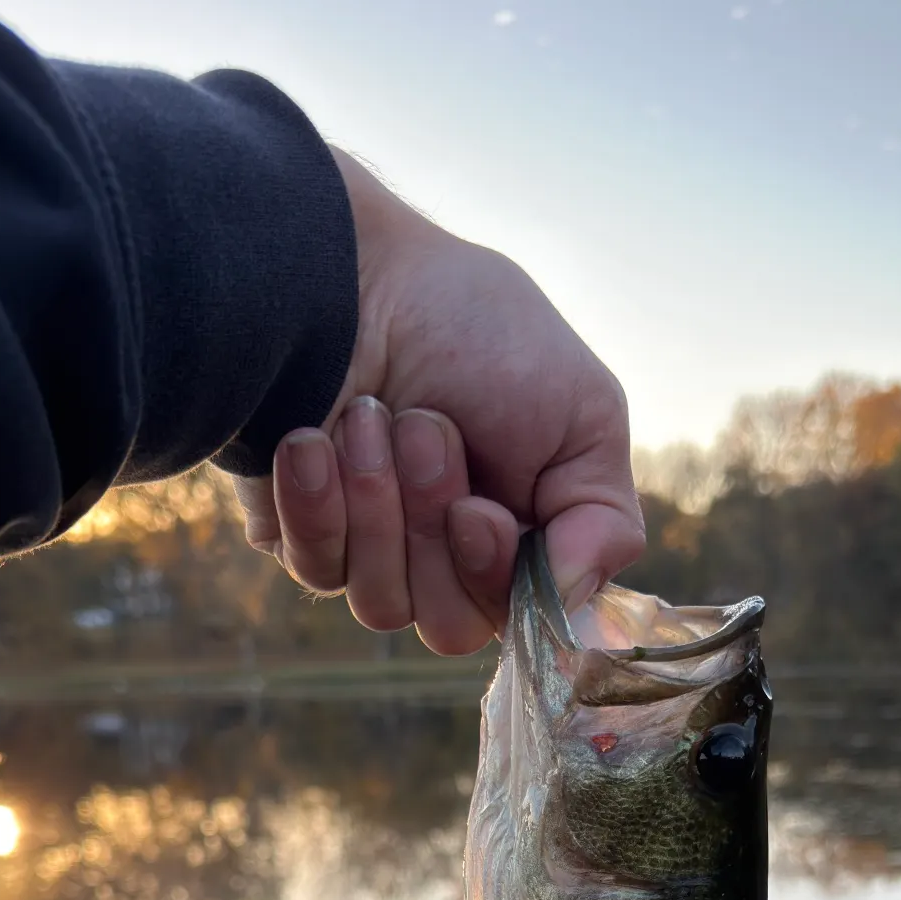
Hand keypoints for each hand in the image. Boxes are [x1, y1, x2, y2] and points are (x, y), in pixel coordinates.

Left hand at [234, 148, 642, 655]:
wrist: (355, 274)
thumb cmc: (478, 331)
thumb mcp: (585, 415)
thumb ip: (604, 521)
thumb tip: (578, 608)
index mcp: (518, 535)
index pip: (513, 620)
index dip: (490, 574)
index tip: (476, 508)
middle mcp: (443, 556)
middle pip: (446, 625)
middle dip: (432, 523)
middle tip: (424, 428)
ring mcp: (367, 550)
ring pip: (378, 605)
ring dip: (378, 500)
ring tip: (370, 414)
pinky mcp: (296, 532)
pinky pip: (312, 566)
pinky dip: (316, 498)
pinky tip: (310, 437)